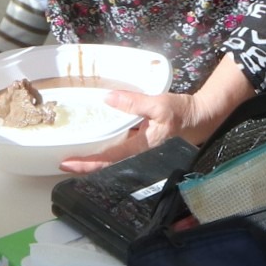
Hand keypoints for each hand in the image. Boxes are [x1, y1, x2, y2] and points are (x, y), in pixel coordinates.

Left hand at [57, 58, 254, 172]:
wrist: (201, 118)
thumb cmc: (182, 113)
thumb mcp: (159, 104)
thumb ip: (133, 102)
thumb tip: (108, 98)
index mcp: (141, 148)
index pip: (108, 160)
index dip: (87, 164)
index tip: (67, 164)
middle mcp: (139, 154)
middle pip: (107, 166)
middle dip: (86, 166)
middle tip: (64, 163)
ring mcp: (141, 151)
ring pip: (113, 160)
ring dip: (94, 159)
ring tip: (74, 156)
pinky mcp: (143, 144)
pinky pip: (120, 150)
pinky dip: (106, 150)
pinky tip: (96, 143)